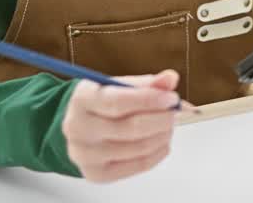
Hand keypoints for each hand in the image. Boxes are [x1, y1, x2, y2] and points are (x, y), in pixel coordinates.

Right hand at [61, 70, 180, 182]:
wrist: (80, 128)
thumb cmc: (104, 103)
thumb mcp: (120, 86)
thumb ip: (147, 83)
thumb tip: (171, 78)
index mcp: (82, 99)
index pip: (118, 102)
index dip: (149, 100)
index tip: (171, 98)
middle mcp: (78, 128)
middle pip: (130, 128)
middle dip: (161, 120)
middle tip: (175, 113)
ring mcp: (85, 154)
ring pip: (138, 148)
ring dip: (162, 136)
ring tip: (169, 126)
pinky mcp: (98, 174)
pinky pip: (138, 165)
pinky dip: (158, 153)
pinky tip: (161, 141)